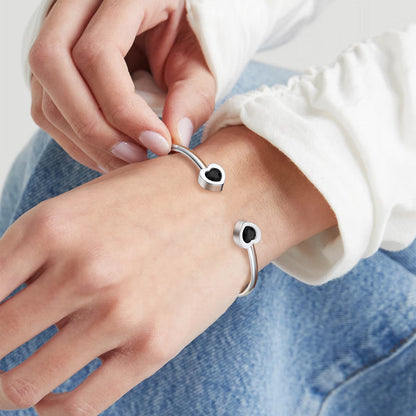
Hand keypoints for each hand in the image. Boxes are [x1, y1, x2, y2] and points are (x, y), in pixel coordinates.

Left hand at [0, 127, 335, 414]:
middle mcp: (79, 270)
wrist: (227, 202)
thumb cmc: (153, 201)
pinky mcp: (152, 346)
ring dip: (10, 389)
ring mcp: (116, 312)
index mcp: (49, 226)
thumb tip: (2, 308)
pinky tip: (55, 396)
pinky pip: (77, 405)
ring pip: (23, 386)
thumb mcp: (85, 208)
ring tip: (19, 380)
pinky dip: (54, 409)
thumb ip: (35, 257)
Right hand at [29, 0, 215, 172]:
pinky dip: (77, 140)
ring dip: (85, 141)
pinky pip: (46, 109)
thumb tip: (174, 139)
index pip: (98, 53)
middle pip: (53, 66)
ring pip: (44, 93)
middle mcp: (74, 6)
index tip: (158, 144)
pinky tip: (109, 152)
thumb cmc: (186, 37)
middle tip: (137, 157)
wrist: (170, 23)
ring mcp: (55, 34)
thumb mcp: (199, 60)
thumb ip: (193, 95)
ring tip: (127, 159)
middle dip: (95, 127)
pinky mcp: (52, 65)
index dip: (124, 110)